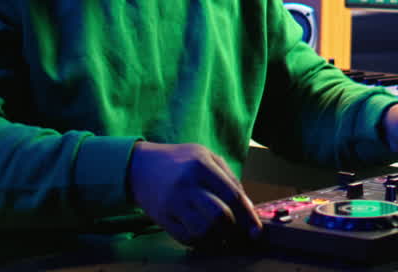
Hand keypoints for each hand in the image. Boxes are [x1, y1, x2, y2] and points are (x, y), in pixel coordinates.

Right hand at [127, 141, 262, 247]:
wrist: (140, 165)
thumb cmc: (180, 160)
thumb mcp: (206, 156)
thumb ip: (229, 178)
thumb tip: (247, 206)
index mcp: (202, 165)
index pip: (232, 195)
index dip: (248, 215)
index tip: (257, 231)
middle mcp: (187, 184)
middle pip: (219, 215)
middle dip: (234, 229)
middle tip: (238, 234)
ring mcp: (173, 202)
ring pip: (203, 230)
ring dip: (217, 238)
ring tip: (222, 236)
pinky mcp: (162, 218)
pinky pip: (185, 238)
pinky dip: (200, 242)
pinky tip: (205, 236)